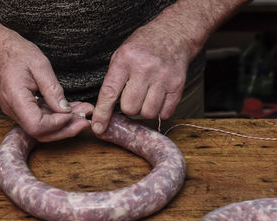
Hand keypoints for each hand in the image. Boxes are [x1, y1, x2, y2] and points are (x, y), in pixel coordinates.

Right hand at [0, 30, 91, 141]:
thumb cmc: (16, 53)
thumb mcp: (40, 65)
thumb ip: (53, 90)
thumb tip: (66, 110)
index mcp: (15, 98)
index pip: (37, 125)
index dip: (57, 124)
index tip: (72, 113)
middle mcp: (13, 110)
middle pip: (40, 133)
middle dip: (65, 130)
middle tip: (85, 122)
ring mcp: (16, 111)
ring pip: (42, 129)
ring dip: (64, 124)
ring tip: (83, 115)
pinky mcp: (21, 109)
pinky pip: (40, 119)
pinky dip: (57, 117)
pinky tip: (73, 111)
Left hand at [91, 15, 192, 134]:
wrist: (173, 35)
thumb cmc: (142, 48)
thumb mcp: (121, 56)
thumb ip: (112, 81)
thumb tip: (102, 113)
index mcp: (125, 60)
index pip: (110, 92)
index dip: (103, 113)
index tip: (98, 127)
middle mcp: (144, 68)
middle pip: (130, 108)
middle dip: (128, 107)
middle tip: (133, 95)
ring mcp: (163, 77)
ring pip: (147, 113)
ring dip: (144, 109)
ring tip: (146, 95)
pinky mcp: (178, 85)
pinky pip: (164, 113)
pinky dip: (159, 110)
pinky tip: (158, 96)